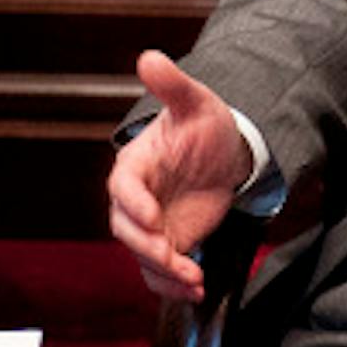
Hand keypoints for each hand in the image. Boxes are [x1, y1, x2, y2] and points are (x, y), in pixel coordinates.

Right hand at [106, 50, 255, 303]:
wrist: (222, 154)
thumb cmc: (202, 126)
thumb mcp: (194, 103)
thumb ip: (172, 85)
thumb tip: (150, 57)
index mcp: (134, 166)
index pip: (123, 188)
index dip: (135, 205)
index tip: (155, 219)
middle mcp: (136, 200)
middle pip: (127, 230)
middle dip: (147, 247)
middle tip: (173, 256)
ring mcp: (151, 226)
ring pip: (143, 258)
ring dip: (164, 273)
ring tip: (192, 280)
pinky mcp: (168, 244)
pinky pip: (161, 272)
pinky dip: (175, 284)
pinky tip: (197, 288)